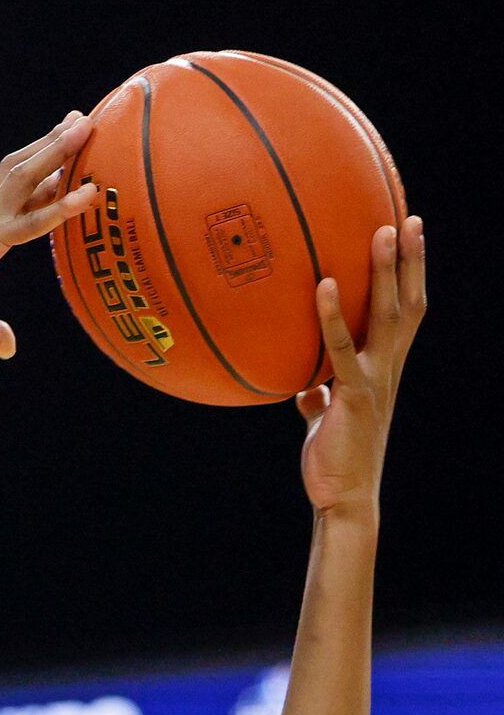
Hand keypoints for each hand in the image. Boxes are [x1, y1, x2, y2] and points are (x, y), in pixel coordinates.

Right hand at [0, 111, 99, 358]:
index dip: (45, 173)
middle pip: (22, 172)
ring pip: (25, 179)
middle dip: (53, 144)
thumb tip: (8, 347)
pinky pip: (29, 224)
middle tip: (81, 118)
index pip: (17, 196)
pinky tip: (88, 195)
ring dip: (58, 151)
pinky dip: (60, 208)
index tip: (67, 151)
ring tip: (88, 125)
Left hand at [297, 216, 425, 514]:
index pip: (405, 313)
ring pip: (390, 314)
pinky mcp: (355, 393)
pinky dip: (334, 314)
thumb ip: (318, 396)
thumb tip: (303, 388)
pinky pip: (343, 346)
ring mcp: (375, 377)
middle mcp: (388, 366)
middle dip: (411, 260)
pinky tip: (324, 283)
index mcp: (383, 368)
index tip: (409, 240)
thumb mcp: (326, 418)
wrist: (342, 496)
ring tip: (383, 230)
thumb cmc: (334, 457)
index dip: (411, 277)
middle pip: (409, 302)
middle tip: (409, 217)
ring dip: (387, 272)